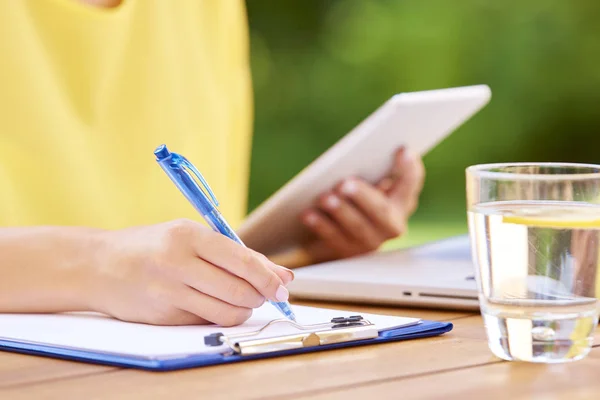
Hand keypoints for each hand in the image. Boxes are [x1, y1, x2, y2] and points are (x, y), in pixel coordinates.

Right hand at [87, 219, 293, 325]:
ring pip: (225, 312)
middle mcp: (177, 264)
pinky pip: (206, 322)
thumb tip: (283, 275)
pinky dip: (220, 316)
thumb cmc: (153, 245)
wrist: (99, 266)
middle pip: (238, 290)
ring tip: (243, 300)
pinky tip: (216, 304)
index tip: (283, 287)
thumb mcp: (191, 236)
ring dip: (244, 310)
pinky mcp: (163, 317)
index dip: (268, 277)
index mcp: (188, 236)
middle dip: (261, 296)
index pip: (241, 260)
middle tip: (266, 295)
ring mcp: (168, 293)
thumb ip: (237, 254)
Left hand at [300, 146, 424, 263]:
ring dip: (340, 211)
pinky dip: (320, 225)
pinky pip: (334, 238)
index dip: (409, 168)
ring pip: (357, 226)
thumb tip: (359, 154)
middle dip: (363, 196)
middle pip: (381, 210)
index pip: (411, 182)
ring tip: (325, 198)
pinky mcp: (349, 251)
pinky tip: (308, 214)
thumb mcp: (368, 183)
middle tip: (344, 184)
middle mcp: (392, 224)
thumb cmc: (355, 198)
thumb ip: (371, 170)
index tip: (403, 150)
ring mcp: (371, 241)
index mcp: (402, 201)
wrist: (338, 234)